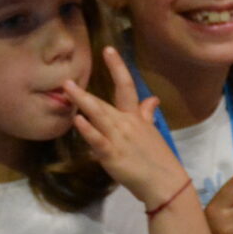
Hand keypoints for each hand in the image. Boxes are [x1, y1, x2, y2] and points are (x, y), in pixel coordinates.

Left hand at [62, 51, 189, 205]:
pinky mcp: (113, 156)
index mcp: (136, 117)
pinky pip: (98, 140)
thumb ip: (147, 114)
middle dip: (85, 92)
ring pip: (99, 116)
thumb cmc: (158, 158)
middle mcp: (127, 124)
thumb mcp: (153, 132)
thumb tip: (153, 99)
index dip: (117, 67)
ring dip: (83, 102)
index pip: (127, 86)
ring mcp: (119, 139)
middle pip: (105, 102)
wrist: (165, 183)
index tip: (107, 50)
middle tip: (67, 79)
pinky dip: (88, 130)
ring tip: (68, 90)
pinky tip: (78, 120)